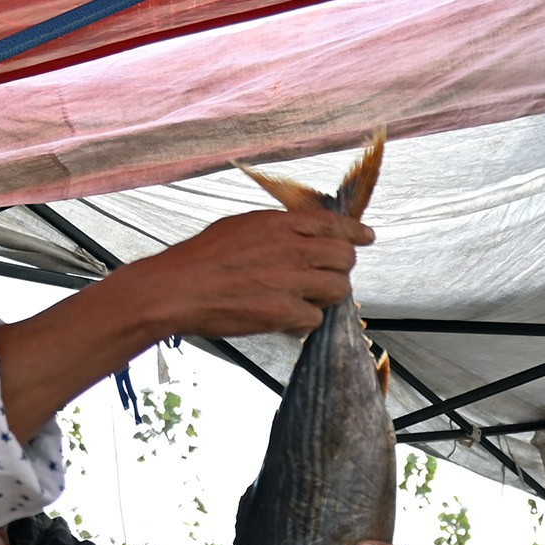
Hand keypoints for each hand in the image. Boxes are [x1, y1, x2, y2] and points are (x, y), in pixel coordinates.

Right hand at [140, 205, 371, 336]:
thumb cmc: (199, 259)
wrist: (177, 289)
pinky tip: (284, 317)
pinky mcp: (284, 312)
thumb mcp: (238, 226)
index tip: (367, 237)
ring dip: (326, 297)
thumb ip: (273, 229)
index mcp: (278, 223)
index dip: (355, 232)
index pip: (333, 223)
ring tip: (303, 299)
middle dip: (341, 269)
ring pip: (338, 290)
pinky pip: (315, 319)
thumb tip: (295, 232)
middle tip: (326, 277)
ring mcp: (290, 281)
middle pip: (345, 258)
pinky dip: (304, 321)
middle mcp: (291, 248)